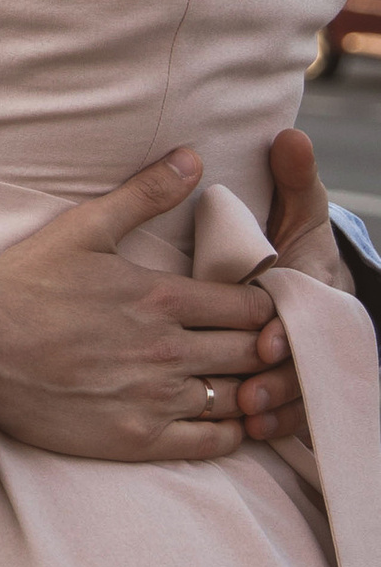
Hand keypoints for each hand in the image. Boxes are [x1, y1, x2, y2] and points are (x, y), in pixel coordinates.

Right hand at [0, 149, 288, 464]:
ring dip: (254, 389)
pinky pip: (212, 443)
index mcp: (160, 297)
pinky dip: (233, 432)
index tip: (257, 306)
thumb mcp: (80, 229)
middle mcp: (167, 350)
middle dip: (266, 346)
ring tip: (251, 381)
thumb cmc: (23, 287)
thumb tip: (193, 157)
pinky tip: (228, 420)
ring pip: (239, 398)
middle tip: (266, 345)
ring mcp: (155, 399)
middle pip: (252, 352)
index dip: (264, 305)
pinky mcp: (139, 439)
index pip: (249, 305)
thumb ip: (143, 194)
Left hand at [243, 125, 356, 443]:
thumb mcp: (298, 212)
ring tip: (249, 416)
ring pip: (301, 393)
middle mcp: (318, 331)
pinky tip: (254, 432)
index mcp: (315, 289)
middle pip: (303, 363)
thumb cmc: (295, 248)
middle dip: (280, 379)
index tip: (268, 336)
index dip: (289, 329)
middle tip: (249, 391)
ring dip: (278, 407)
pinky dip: (281, 424)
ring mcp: (312, 362)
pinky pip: (297, 413)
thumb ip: (295, 180)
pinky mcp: (300, 387)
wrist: (309, 288)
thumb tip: (289, 135)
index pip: (307, 314)